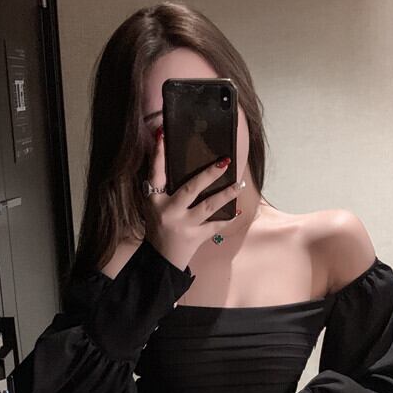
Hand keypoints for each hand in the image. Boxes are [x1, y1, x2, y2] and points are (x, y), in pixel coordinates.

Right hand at [144, 126, 242, 268]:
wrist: (161, 259)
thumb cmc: (158, 227)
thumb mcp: (153, 206)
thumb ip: (162, 186)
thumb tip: (172, 158)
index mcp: (155, 200)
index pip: (156, 172)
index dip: (158, 154)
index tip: (162, 134)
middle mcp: (169, 211)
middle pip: (190, 189)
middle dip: (209, 175)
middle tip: (225, 162)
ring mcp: (184, 225)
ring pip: (208, 207)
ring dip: (226, 194)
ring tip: (240, 184)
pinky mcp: (196, 237)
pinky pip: (216, 225)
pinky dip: (228, 218)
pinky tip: (238, 209)